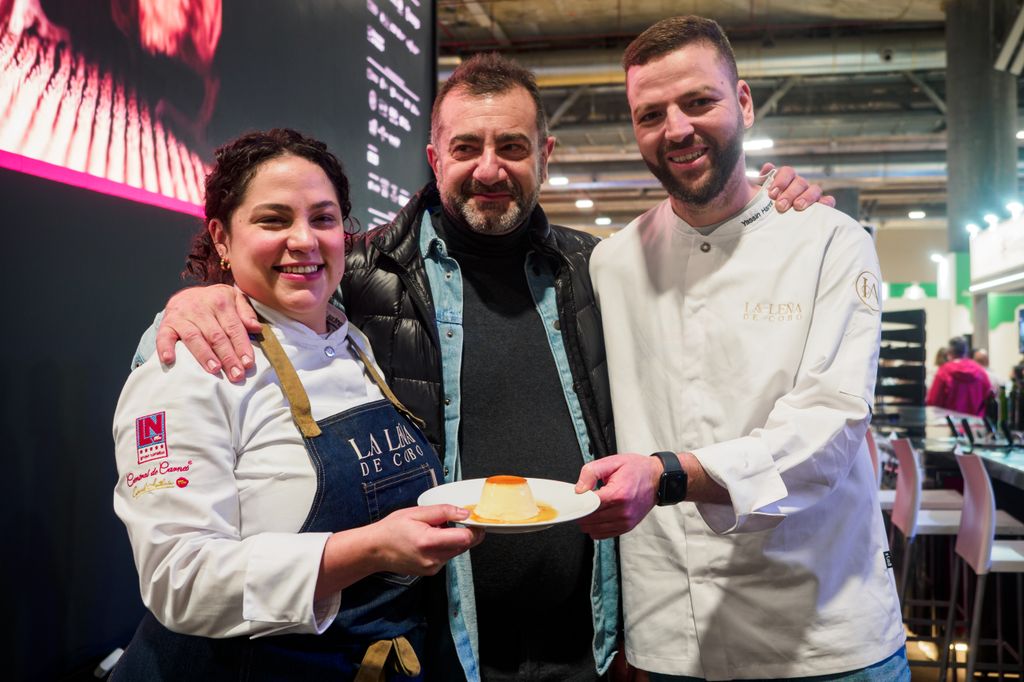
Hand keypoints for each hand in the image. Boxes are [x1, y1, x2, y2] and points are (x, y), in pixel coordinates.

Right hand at [156, 285, 260, 380]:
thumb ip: (246, 312)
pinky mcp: (166, 324)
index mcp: (220, 301)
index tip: (248, 363)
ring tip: (215, 369)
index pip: (234, 327)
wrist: (186, 294)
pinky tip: (170, 360)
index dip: (242, 346)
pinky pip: (164, 336)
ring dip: (204, 355)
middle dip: (228, 357)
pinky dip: (165, 348)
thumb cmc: (215, 302)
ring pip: (194, 337)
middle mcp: (200, 307)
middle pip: (216, 335)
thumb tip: (256, 328)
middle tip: (236, 374)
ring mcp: (182, 316)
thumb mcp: (234, 299)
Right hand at [368, 505, 483, 575]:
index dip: (474, 528)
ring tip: (435, 530)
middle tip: (450, 520)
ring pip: (457, 551)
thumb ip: (443, 512)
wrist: (375, 550)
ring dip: (454, 539)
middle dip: (463, 532)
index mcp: (429, 542)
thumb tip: (465, 513)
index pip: (465, 538)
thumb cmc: (392, 529)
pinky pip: (447, 557)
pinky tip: (430, 541)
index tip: (473, 518)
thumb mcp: (416, 512)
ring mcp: (432, 568)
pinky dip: (445, 547)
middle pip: (464, 545)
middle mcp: (433, 559)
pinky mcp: (432, 572)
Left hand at [574, 454, 661, 539]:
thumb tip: (578, 489)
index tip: (574, 499)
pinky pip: (603, 534)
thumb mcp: (612, 462)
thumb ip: (591, 473)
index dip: (577, 503)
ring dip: (588, 521)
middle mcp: (622, 511)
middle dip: (581, 511)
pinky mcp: (627, 527)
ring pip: (594, 530)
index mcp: (618, 494)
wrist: (658, 479)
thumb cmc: (636, 469)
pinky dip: (596, 527)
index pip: (588, 506)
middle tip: (582, 501)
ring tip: (591, 507)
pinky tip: (597, 516)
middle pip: (589, 520)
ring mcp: (626, 521)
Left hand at [760, 162, 834, 212]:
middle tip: (780, 205)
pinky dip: (826, 202)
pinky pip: (827, 202)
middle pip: (800, 182)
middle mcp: (798, 186)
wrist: (761, 227)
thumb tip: (768, 167)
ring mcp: (809, 196)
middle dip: (790, 193)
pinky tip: (822, 206)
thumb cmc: (758, 211)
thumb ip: (758, 181)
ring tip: (798, 207)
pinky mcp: (819, 209)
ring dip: (807, 197)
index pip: (787, 172)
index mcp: (784, 181)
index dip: (781, 180)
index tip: (771, 193)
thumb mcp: (753, 196)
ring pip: (815, 189)